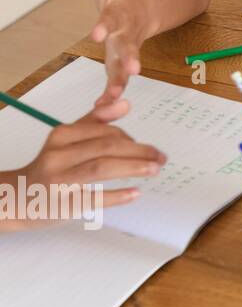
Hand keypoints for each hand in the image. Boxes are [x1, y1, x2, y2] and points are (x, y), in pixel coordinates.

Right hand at [0, 109, 165, 231]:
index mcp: (61, 136)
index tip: (150, 148)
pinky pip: (93, 198)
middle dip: (140, 151)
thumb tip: (125, 103)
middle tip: (161, 158)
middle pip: (106, 147)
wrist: (15, 199)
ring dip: (133, 167)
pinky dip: (117, 195)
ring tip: (155, 170)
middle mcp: (57, 155)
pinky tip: (135, 193)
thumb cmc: (50, 167)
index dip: (132, 139)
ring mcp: (58, 180)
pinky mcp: (61, 204)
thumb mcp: (66, 140)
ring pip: (101, 168)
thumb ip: (95, 121)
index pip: (104, 131)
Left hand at [88, 0, 157, 106]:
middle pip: (128, 48)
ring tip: (112, 97)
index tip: (97, 34)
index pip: (111, 19)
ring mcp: (127, 50)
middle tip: (132, 71)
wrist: (149, 10)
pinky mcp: (122, 62)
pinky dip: (111, 93)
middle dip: (128, 60)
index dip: (104, 26)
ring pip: (124, 68)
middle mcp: (127, 34)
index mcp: (121, 14)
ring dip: (120, 82)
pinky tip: (102, 106)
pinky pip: (117, 80)